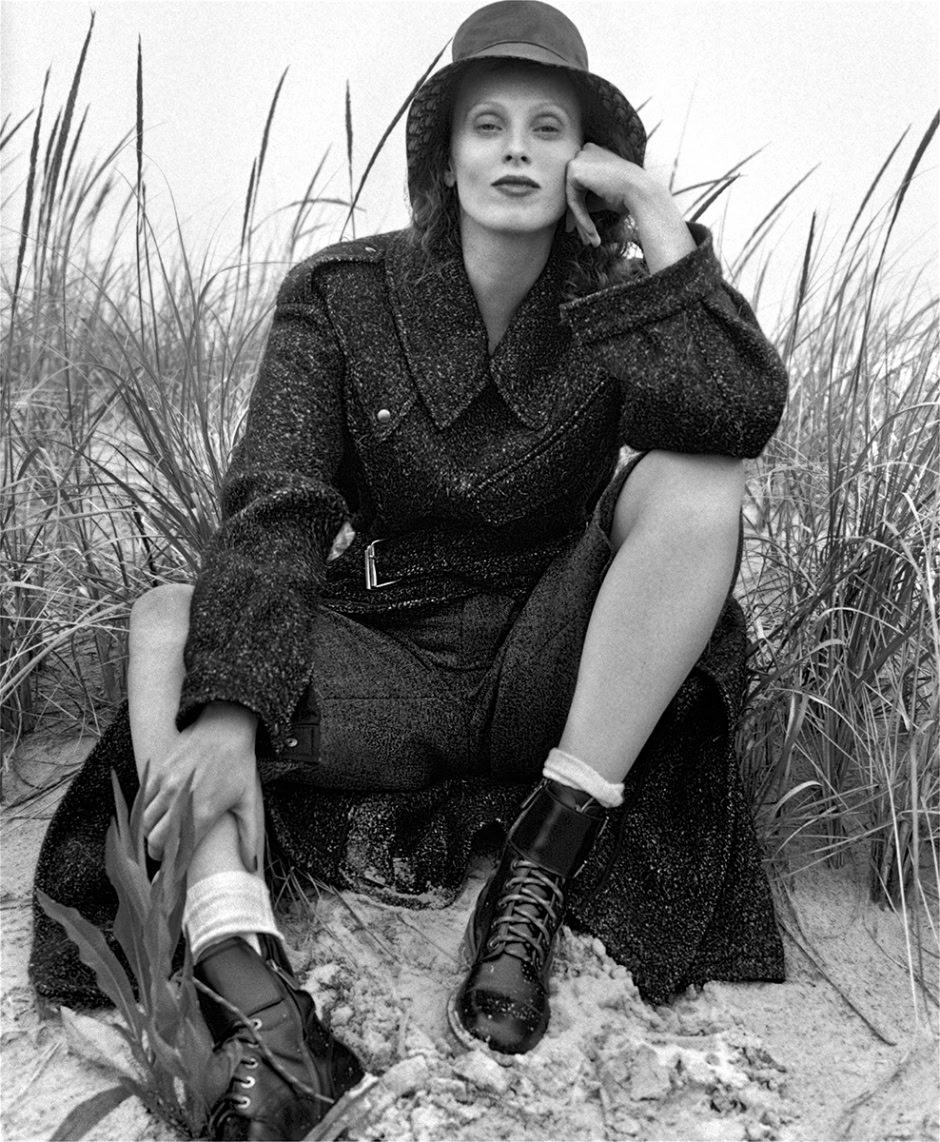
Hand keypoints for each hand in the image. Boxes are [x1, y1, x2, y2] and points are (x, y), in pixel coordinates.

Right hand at [140, 702, 259, 867]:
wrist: (226, 727)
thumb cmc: (240, 765)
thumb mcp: (248, 801)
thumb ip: (249, 835)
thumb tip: (251, 867)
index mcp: (204, 812)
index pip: (179, 851)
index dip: (173, 866)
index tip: (172, 873)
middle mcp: (182, 801)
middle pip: (156, 840)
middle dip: (159, 852)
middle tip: (165, 855)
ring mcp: (168, 785)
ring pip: (146, 822)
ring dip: (151, 832)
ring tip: (161, 834)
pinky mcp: (159, 772)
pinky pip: (143, 801)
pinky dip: (147, 812)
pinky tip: (157, 814)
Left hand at [565, 143, 694, 271]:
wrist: (641, 192)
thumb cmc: (627, 196)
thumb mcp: (602, 196)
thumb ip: (586, 200)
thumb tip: (569, 222)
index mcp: (594, 153)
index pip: (581, 186)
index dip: (583, 211)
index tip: (587, 232)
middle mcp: (585, 151)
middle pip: (575, 192)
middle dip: (580, 219)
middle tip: (587, 240)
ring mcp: (578, 158)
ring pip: (573, 198)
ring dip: (582, 222)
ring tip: (591, 241)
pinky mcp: (574, 170)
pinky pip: (572, 201)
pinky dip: (581, 218)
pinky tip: (591, 232)